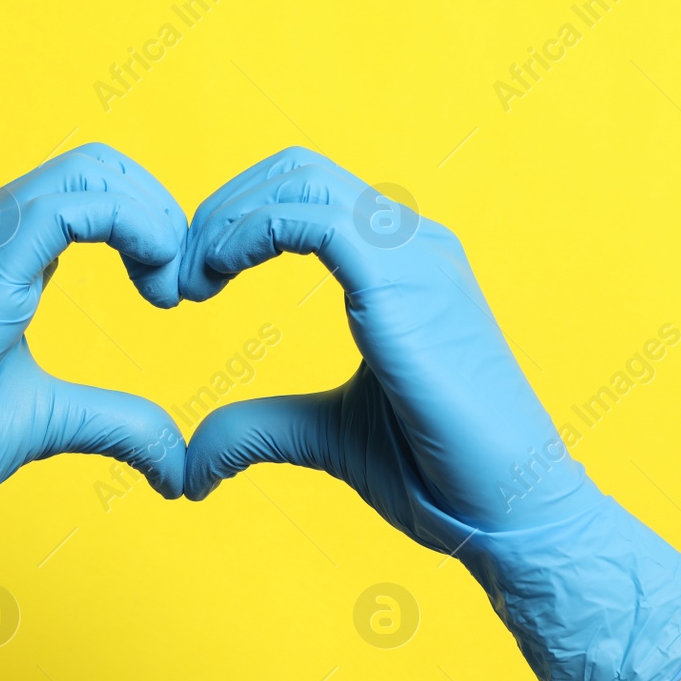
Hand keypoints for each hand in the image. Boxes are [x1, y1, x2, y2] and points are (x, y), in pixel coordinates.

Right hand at [0, 144, 187, 680]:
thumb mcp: (51, 423)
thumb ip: (116, 424)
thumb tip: (178, 467)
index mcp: (1, 256)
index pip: (92, 192)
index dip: (150, 227)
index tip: (178, 294)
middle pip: (98, 166)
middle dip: (162, 213)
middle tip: (186, 288)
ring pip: (91, 171)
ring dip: (155, 220)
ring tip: (172, 289)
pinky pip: (77, 205)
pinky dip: (136, 228)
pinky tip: (158, 281)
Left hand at [179, 148, 680, 680]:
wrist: (509, 510)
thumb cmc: (437, 473)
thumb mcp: (323, 437)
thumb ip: (258, 429)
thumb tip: (189, 467)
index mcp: (399, 265)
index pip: (306, 194)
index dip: (233, 220)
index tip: (186, 282)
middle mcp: (412, 245)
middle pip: (297, 170)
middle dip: (217, 210)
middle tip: (171, 278)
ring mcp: (415, 257)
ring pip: (301, 180)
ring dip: (223, 219)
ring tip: (185, 282)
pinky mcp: (406, 284)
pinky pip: (314, 220)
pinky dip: (248, 232)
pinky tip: (213, 278)